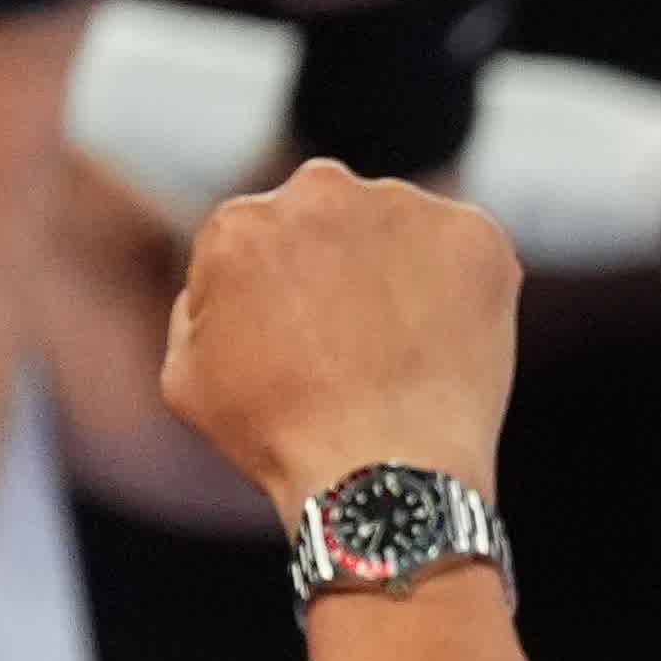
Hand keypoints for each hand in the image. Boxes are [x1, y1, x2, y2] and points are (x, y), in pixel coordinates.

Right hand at [161, 161, 524, 511]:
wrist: (382, 470)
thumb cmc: (279, 435)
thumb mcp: (185, 376)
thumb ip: (196, 305)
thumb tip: (224, 281)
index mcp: (241, 221)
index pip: (260, 238)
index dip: (276, 293)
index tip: (297, 339)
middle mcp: (320, 191)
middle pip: (328, 218)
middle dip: (336, 264)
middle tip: (352, 340)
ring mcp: (404, 207)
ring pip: (398, 229)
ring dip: (399, 272)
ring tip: (402, 349)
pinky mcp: (475, 234)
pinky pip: (465, 252)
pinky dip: (461, 289)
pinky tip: (444, 344)